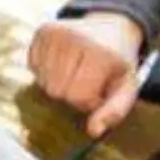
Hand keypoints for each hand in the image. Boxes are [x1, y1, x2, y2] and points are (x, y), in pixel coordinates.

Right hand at [28, 12, 143, 136]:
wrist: (112, 28)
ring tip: (74, 71)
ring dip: (57, 83)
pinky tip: (62, 62)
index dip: (89, 101)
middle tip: (86, 81)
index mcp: (100, 53)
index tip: (99, 90)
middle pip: (57, 90)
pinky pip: (33, 67)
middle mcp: (75, 38)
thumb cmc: (117, 63)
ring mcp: (55, 32)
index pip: (78, 97)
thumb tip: (94, 131)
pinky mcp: (42, 30)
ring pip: (43, 81)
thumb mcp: (126, 88)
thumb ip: (114, 112)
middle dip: (71, 93)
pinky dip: (46, 71)